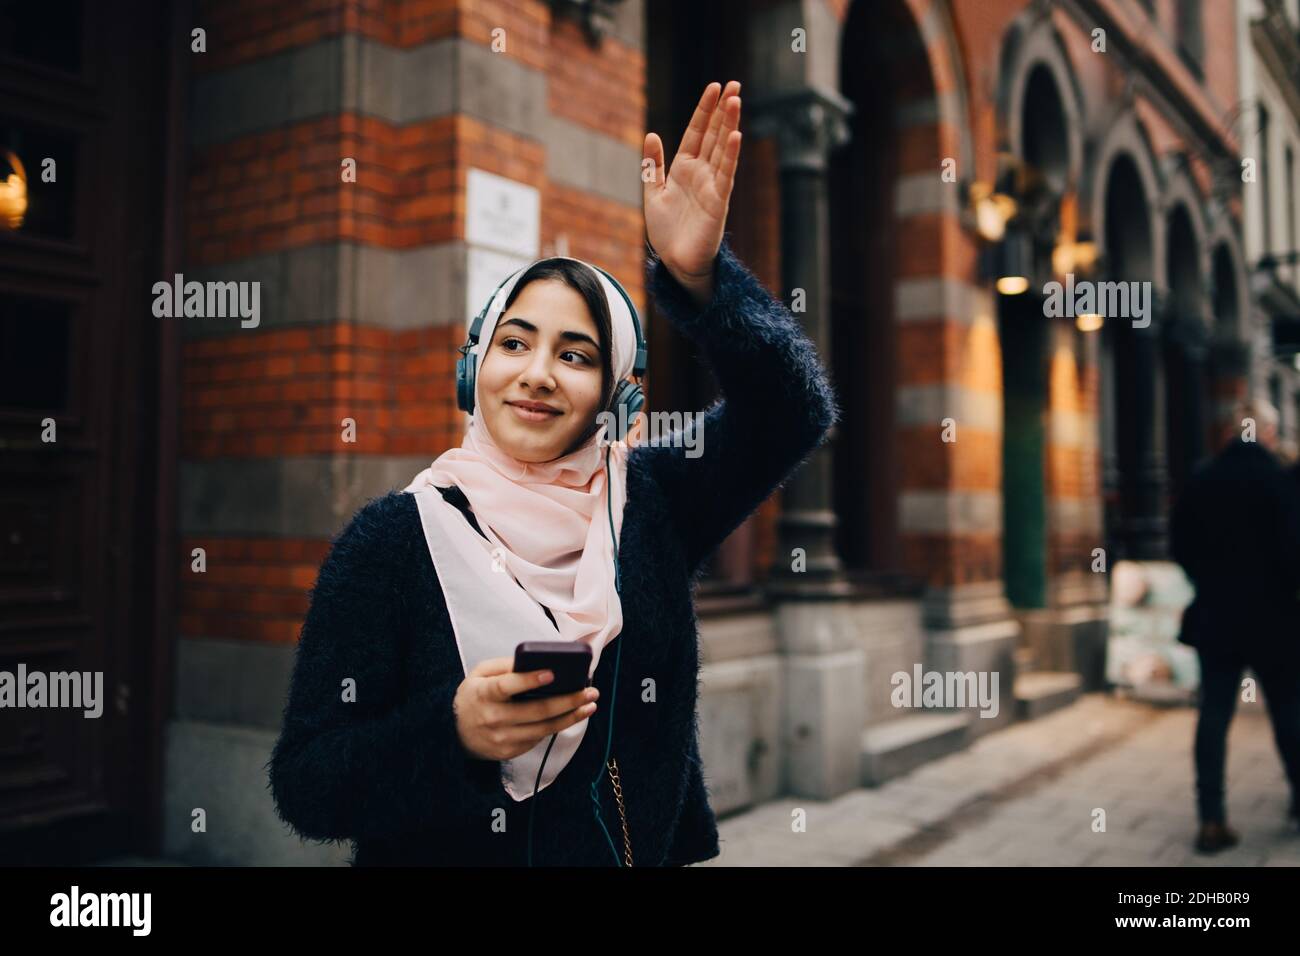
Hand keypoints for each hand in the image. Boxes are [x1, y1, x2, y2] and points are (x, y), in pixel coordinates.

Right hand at [453, 656, 598, 760]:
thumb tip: (537, 661)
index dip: (529, 680)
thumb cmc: (473, 696)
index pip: (507, 686)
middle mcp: (493, 718)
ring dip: (571, 717)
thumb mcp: (480, 673)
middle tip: (590, 692)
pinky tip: (572, 716)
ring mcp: (501, 738)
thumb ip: (505, 665)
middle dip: (568, 701)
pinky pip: (539, 738)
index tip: (552, 673)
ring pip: (543, 728)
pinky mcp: (509, 752)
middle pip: (536, 710)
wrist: (453, 733)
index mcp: (484, 693)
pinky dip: (557, 726)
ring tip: (590, 704)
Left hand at [643, 80, 742, 305]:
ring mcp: (712, 186)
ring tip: (736, 99)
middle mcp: (701, 173)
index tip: (714, 87)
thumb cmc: (667, 232)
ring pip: (722, 149)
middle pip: (714, 135)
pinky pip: (726, 174)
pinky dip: (731, 155)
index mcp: (684, 168)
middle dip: (723, 110)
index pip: (697, 132)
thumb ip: (653, 165)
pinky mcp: (718, 202)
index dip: (704, 110)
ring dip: (729, 124)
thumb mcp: (653, 193)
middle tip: (734, 83)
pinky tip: (736, 135)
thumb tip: (651, 134)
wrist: (676, 262)